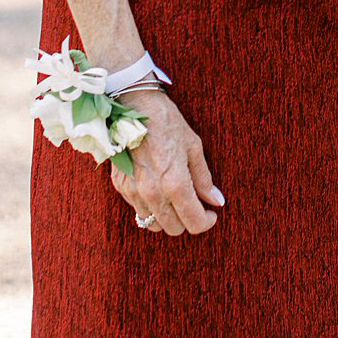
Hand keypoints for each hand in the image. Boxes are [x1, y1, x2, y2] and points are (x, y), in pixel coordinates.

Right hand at [107, 89, 221, 237]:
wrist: (134, 108)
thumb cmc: (168, 124)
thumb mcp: (194, 148)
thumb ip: (204, 179)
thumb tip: (216, 201)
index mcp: (175, 184)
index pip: (193, 222)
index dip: (206, 222)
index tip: (211, 214)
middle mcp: (152, 194)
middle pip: (173, 229)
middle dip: (187, 221)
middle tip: (196, 206)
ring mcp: (133, 192)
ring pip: (152, 224)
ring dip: (167, 218)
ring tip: (177, 200)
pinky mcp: (120, 187)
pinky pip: (138, 210)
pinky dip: (150, 208)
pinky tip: (158, 191)